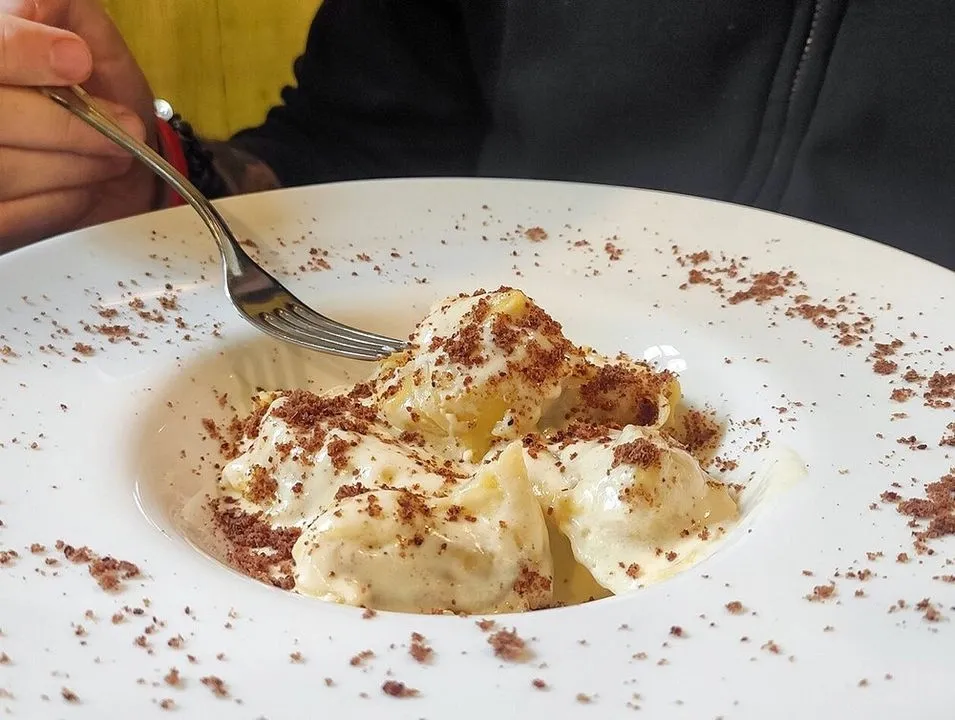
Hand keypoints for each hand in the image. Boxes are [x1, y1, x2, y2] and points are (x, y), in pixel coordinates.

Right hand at [0, 0, 158, 251]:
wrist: (123, 164)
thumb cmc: (99, 96)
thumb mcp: (91, 39)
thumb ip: (63, 11)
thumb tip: (34, 6)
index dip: (19, 51)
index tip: (76, 61)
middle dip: (68, 125)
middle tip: (123, 128)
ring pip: (4, 169)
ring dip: (75, 166)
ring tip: (112, 157)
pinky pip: (12, 218)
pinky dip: (61, 203)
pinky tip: (83, 188)